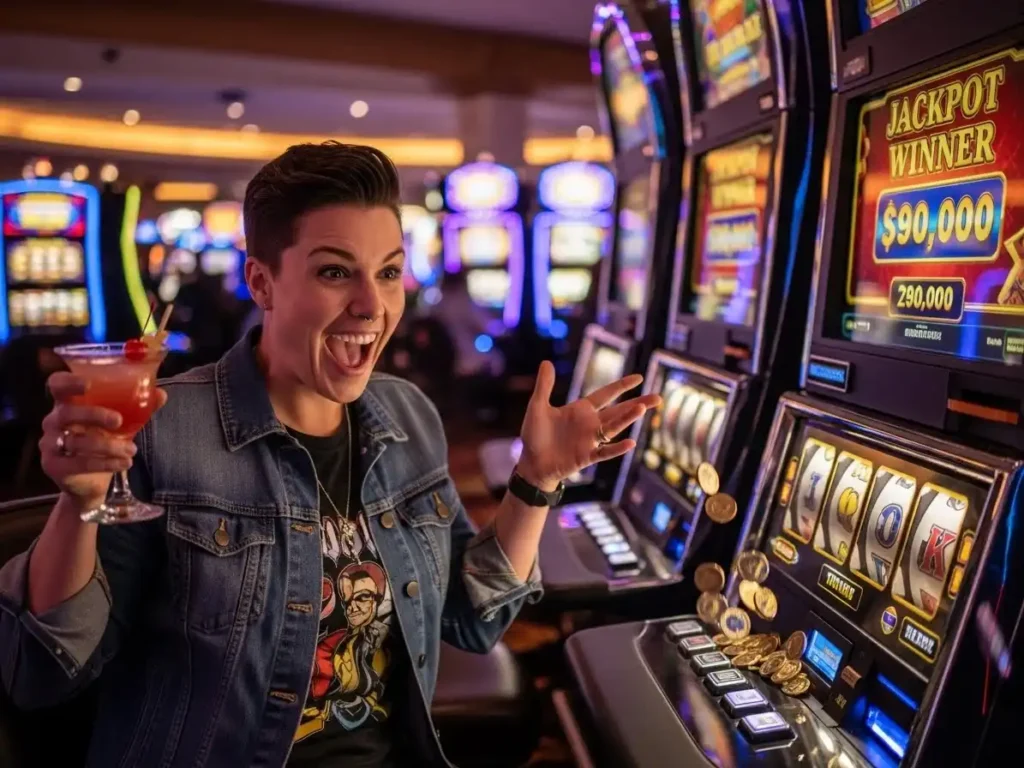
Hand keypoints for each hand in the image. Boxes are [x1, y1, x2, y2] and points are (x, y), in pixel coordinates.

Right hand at [39, 372, 166, 509]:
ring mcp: (50, 444)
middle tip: (119, 420)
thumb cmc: (104, 441)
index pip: (58, 385)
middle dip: (94, 414)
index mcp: (68, 403)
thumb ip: (139, 408)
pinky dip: (106, 463)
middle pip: (67, 412)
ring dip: (109, 445)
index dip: (69, 382)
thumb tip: (161, 394)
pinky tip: (125, 462)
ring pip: (77, 441)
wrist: (91, 482)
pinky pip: (79, 463)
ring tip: (132, 450)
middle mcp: (53, 420)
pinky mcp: (53, 465)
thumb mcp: (123, 423)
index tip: (88, 384)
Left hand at [517, 361, 660, 490]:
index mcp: (581, 409)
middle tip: (658, 398)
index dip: (622, 386)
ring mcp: (590, 440)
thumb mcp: (538, 407)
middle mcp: (590, 423)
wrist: (531, 463)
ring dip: (627, 419)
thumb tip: (546, 362)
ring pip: (614, 428)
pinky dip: (617, 448)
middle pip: (618, 411)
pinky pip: (604, 452)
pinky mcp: (586, 456)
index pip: (606, 394)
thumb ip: (545, 386)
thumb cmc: (534, 435)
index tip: (639, 378)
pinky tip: (630, 442)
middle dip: (637, 403)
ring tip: (642, 408)